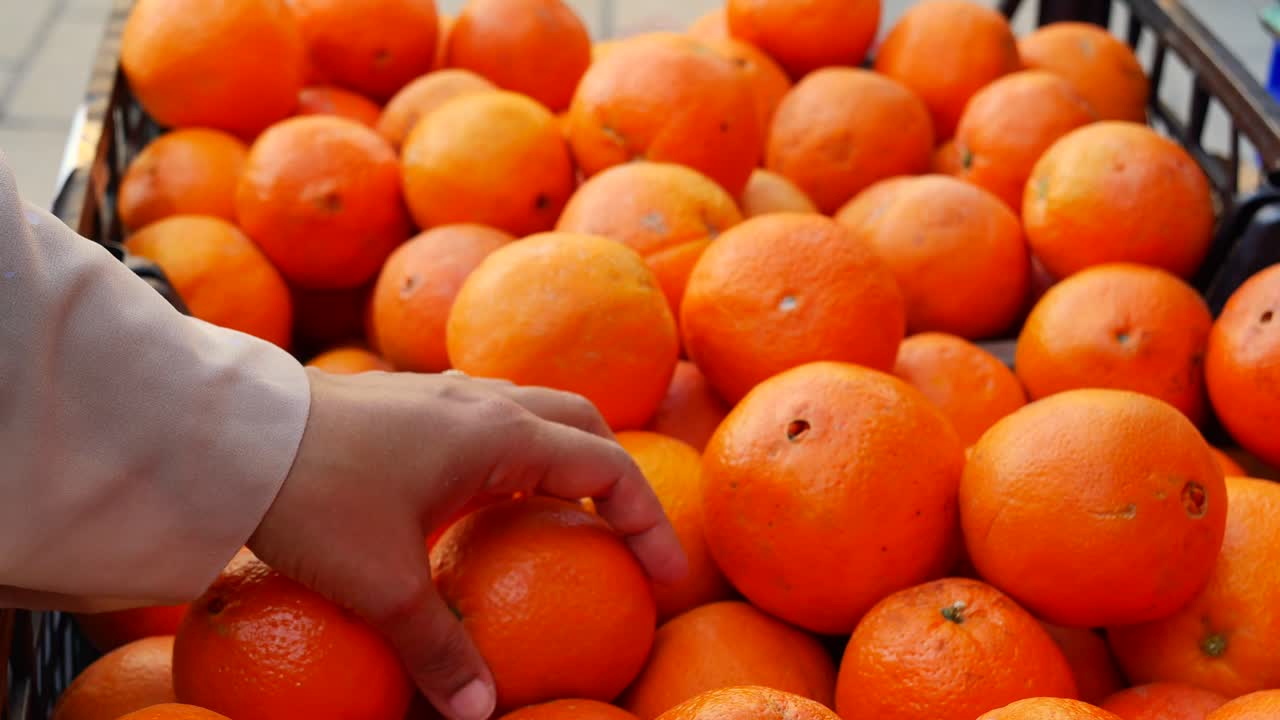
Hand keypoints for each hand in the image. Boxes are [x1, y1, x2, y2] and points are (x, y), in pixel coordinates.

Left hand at [248, 369, 687, 719]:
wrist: (235, 434)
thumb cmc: (316, 497)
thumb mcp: (383, 586)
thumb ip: (440, 650)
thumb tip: (479, 716)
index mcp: (501, 436)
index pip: (608, 467)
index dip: (648, 522)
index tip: (666, 576)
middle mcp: (483, 404)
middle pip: (583, 423)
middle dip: (616, 475)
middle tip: (624, 534)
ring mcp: (444, 395)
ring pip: (534, 411)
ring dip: (564, 454)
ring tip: (563, 513)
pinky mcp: (409, 402)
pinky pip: (487, 417)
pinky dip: (513, 450)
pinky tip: (482, 492)